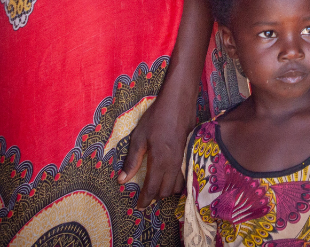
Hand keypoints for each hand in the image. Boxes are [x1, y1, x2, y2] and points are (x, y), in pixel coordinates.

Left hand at [116, 88, 193, 208]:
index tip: (139, 206)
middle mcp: (173, 164)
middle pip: (166, 191)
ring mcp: (183, 159)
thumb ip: (132, 160)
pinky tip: (169, 177)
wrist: (179, 102)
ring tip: (157, 188)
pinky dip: (176, 182)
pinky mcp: (188, 154)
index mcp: (159, 161)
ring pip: (177, 185)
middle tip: (145, 197)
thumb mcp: (139, 137)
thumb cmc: (157, 117)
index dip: (145, 200)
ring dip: (167, 190)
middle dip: (155, 197)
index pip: (152, 188)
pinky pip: (184, 175)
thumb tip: (122, 180)